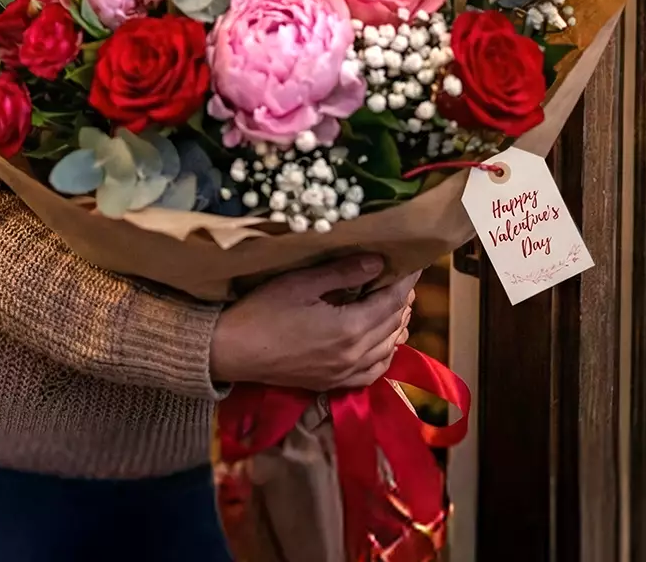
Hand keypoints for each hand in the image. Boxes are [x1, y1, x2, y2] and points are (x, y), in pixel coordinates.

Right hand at [212, 256, 421, 391]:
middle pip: (393, 323)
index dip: (406, 279)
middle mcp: (354, 355)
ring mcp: (345, 373)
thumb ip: (343, 272)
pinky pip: (373, 371)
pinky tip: (382, 341)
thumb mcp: (301, 282)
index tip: (413, 262)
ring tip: (394, 303)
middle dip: (402, 298)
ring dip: (396, 324)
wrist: (231, 352)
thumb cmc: (262, 311)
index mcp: (350, 328)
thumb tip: (379, 262)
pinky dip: (385, 353)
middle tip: (401, 276)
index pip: (392, 300)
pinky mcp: (333, 383)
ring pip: (388, 348)